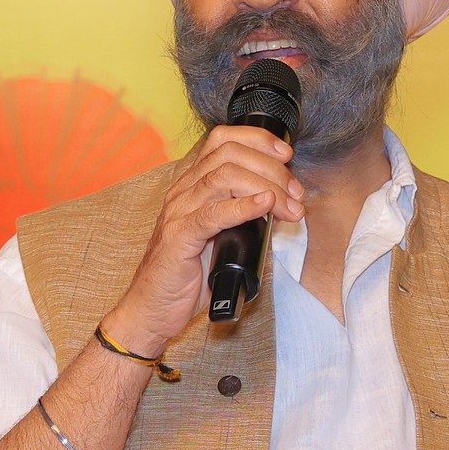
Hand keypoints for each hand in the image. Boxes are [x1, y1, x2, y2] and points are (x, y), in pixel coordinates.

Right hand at [102, 124, 304, 355]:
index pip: (222, 140)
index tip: (286, 156)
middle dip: (271, 169)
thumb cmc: (186, 277)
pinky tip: (265, 206)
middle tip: (295, 193)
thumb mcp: (220, 236)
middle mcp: (183, 191)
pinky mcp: (179, 237)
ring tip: (289, 207)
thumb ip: (242, 216)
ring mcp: (179, 212)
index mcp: (192, 185)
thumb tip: (280, 205)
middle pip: (230, 154)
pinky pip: (213, 213)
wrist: (153, 309)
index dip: (258, 140)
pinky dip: (244, 206)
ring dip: (266, 186)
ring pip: (225, 176)